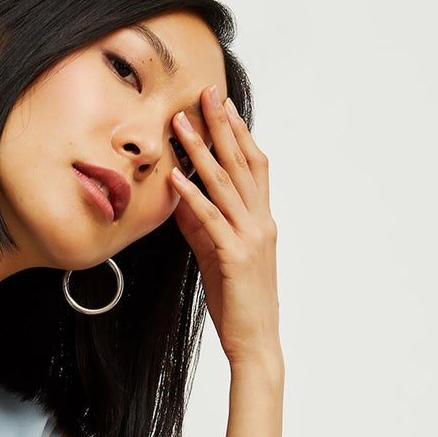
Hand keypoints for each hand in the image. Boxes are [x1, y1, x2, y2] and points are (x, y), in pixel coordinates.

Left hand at [169, 84, 278, 367]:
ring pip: (225, 184)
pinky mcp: (234, 256)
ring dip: (201, 151)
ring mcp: (250, 237)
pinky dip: (192, 196)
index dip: (239, 133)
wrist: (255, 342)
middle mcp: (260, 222)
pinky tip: (175, 178)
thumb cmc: (238, 303)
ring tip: (180, 125)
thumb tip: (182, 197)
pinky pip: (210, 219)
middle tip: (205, 94)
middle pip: (241, 163)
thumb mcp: (217, 257)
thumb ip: (203, 226)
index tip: (223, 106)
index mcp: (261, 220)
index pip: (253, 166)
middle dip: (222, 127)